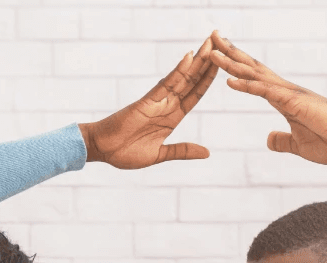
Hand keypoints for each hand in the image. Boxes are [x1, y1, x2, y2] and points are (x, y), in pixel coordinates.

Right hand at [79, 37, 218, 169]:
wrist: (103, 150)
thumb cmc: (126, 153)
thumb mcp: (160, 155)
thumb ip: (182, 151)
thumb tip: (206, 153)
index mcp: (172, 118)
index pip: (195, 95)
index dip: (208, 80)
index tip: (223, 66)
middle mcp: (167, 105)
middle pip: (191, 81)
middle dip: (206, 63)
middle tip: (220, 43)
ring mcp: (157, 102)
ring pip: (182, 78)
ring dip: (197, 61)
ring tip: (210, 43)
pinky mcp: (146, 102)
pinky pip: (165, 84)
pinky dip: (178, 72)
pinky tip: (189, 58)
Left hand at [208, 32, 326, 164]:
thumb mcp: (299, 145)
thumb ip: (282, 141)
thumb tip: (267, 139)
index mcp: (284, 99)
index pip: (255, 78)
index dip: (237, 66)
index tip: (220, 55)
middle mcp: (285, 91)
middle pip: (252, 68)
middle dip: (230, 53)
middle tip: (210, 38)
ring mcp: (290, 94)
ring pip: (255, 74)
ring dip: (231, 63)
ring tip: (210, 51)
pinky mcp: (295, 102)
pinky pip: (266, 91)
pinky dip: (247, 85)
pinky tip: (229, 80)